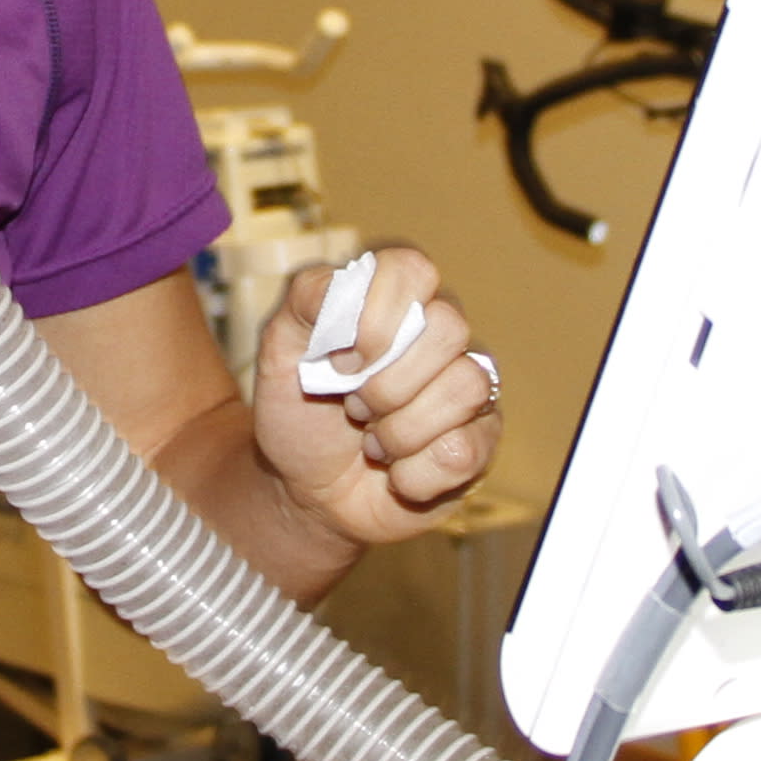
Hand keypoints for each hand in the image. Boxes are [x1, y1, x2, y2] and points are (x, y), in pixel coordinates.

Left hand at [250, 247, 499, 545]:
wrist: (307, 491)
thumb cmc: (300, 413)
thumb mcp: (279, 349)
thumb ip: (307, 299)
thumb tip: (350, 283)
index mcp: (395, 297)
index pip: (412, 269)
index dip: (376, 318)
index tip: (340, 361)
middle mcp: (441, 331)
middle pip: (449, 327)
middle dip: (384, 384)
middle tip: (353, 406)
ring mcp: (469, 384)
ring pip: (465, 387)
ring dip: (399, 431)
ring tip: (372, 441)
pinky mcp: (481, 441)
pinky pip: (463, 450)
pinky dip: (411, 473)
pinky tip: (395, 470)